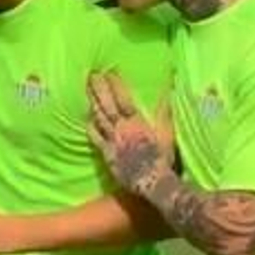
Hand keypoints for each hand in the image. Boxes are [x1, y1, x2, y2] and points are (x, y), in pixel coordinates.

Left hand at [88, 71, 171, 196]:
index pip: (123, 98)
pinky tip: (87, 117)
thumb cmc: (163, 159)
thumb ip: (165, 112)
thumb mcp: (168, 133)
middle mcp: (122, 130)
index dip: (116, 84)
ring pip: (99, 118)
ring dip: (92, 102)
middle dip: (99, 89)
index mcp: (137, 123)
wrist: (151, 182)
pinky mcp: (107, 154)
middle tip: (91, 75)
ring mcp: (112, 141)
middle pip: (107, 105)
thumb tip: (167, 92)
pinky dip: (91, 125)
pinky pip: (95, 137)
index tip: (109, 71)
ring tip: (87, 89)